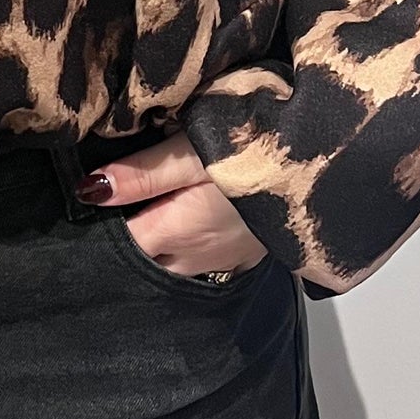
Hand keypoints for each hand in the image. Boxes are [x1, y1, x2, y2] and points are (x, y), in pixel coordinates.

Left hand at [75, 130, 267, 280]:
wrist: (333, 165)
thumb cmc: (263, 151)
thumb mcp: (197, 150)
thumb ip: (143, 173)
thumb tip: (91, 189)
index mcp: (175, 232)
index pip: (117, 246)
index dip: (95, 228)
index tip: (86, 204)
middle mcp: (195, 258)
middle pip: (140, 262)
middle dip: (121, 243)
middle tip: (108, 209)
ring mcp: (222, 262)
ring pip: (169, 267)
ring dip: (154, 249)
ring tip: (143, 214)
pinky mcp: (245, 256)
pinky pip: (202, 265)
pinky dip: (185, 252)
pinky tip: (184, 225)